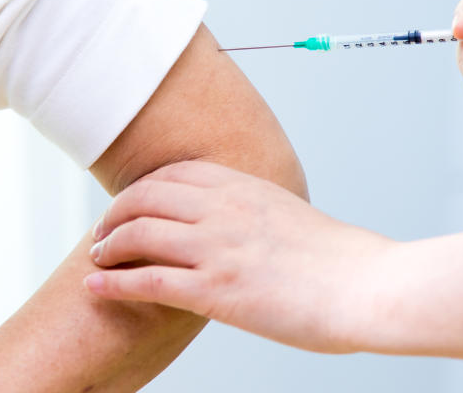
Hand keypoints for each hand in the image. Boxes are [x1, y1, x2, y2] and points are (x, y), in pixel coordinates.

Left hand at [83, 161, 391, 353]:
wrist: (367, 287)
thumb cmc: (339, 260)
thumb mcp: (288, 215)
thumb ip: (253, 212)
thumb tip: (236, 227)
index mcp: (242, 185)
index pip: (172, 173)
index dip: (140, 189)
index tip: (128, 205)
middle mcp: (222, 208)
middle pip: (144, 196)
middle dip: (113, 214)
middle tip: (101, 233)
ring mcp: (216, 247)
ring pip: (137, 232)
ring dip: (106, 246)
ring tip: (96, 259)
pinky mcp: (216, 289)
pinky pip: (147, 280)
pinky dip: (112, 283)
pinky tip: (95, 288)